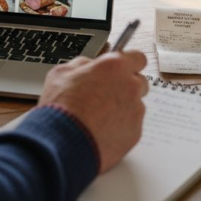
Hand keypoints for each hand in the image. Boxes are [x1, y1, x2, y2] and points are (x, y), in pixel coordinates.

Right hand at [38, 51, 148, 172]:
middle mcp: (131, 86)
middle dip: (126, 86)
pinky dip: (120, 128)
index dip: (128, 63)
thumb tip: (89, 65)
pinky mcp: (136, 133)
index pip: (137, 57)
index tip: (121, 69)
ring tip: (98, 118)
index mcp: (115, 67)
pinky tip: (101, 131)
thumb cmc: (62, 107)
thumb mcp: (61, 74)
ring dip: (122, 108)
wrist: (64, 142)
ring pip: (135, 105)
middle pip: (139, 82)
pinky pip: (131, 126)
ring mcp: (136, 111)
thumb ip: (82, 64)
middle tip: (105, 95)